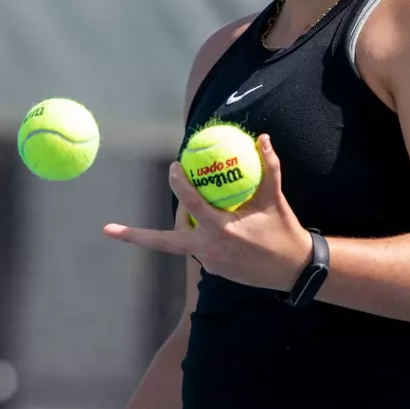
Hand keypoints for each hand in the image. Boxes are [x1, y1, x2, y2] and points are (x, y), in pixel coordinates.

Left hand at [104, 135, 312, 290]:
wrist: (293, 270)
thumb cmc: (284, 231)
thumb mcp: (275, 198)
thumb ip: (269, 167)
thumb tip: (262, 138)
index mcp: (221, 230)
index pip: (190, 203)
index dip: (178, 182)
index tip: (173, 168)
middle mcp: (209, 250)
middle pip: (165, 240)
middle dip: (136, 237)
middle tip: (116, 225)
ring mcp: (209, 263)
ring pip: (184, 239)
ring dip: (184, 222)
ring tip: (192, 202)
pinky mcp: (213, 271)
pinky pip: (198, 248)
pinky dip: (199, 233)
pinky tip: (211, 220)